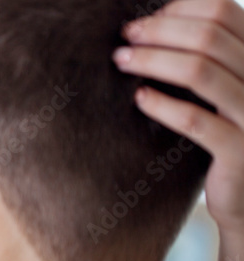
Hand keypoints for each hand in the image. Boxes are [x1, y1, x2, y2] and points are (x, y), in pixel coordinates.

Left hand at [115, 0, 243, 238]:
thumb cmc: (226, 136)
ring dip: (153, 61)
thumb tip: (151, 25)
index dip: (179, 10)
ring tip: (122, 61)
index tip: (144, 21)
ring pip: (201, 71)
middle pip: (209, 36)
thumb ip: (206, 58)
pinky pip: (196, 121)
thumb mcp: (222, 90)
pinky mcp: (239, 151)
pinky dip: (162, 105)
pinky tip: (139, 98)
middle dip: (159, 32)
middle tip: (125, 38)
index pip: (224, 12)